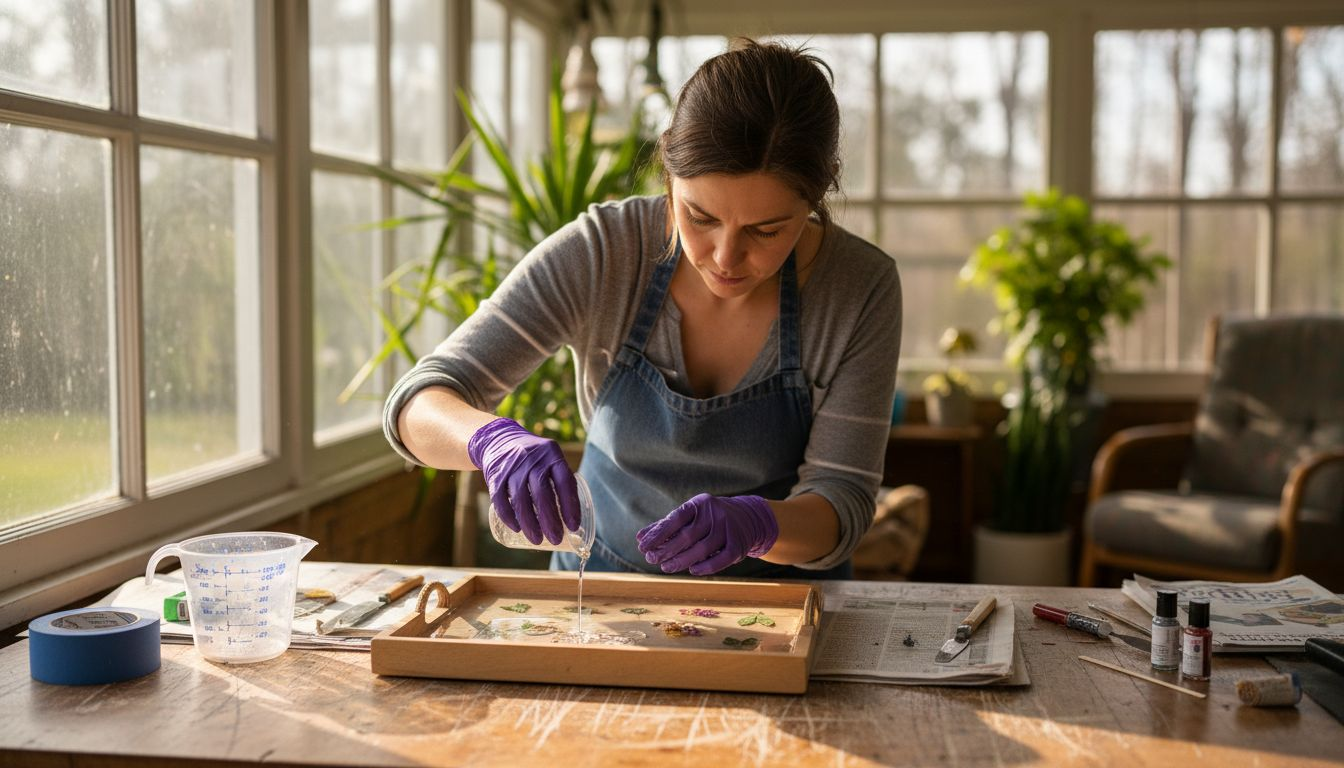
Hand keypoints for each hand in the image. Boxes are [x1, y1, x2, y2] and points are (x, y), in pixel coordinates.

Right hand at [467, 417, 580, 545]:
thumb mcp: (550, 459)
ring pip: (521, 499)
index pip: (565, 482)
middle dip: (550, 520)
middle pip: (542, 493)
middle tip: (555, 539)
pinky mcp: (495, 474)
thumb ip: (562, 481)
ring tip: (537, 540)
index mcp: (552, 455)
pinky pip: (500, 499)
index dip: (570, 506)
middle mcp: (533, 459)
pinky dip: (508, 516)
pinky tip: (516, 529)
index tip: (573, 527)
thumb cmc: (534, 458)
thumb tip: (574, 519)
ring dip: (529, 523)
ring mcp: (512, 466)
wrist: (500, 439)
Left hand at [635, 494, 778, 574]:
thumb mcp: (689, 516)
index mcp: (700, 504)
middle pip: (687, 536)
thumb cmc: (708, 519)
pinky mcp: (739, 544)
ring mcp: (728, 529)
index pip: (675, 518)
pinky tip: (692, 570)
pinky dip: (706, 567)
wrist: (747, 518)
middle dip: (666, 550)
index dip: (658, 534)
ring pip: (702, 549)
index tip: (642, 547)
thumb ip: (665, 526)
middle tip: (651, 559)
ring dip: (682, 561)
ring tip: (666, 567)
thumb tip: (639, 538)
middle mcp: (715, 514)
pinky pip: (721, 559)